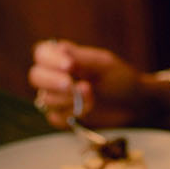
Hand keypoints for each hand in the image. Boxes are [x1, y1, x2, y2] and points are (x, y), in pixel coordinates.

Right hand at [28, 39, 150, 127]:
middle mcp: (56, 76)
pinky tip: (87, 110)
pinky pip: (54, 117)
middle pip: (35, 76)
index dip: (50, 59)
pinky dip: (71, 114)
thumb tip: (60, 51)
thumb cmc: (120, 79)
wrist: (134, 104)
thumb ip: (80, 59)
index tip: (69, 65)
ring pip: (46, 99)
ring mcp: (58, 98)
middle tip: (72, 85)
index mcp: (64, 57)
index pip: (42, 53)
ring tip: (92, 95)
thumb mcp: (103, 65)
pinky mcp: (63, 117)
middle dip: (52, 81)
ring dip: (69, 99)